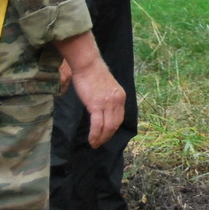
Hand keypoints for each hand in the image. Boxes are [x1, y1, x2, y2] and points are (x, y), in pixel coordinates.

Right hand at [52, 33, 124, 147]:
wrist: (88, 65)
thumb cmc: (93, 74)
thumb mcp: (106, 88)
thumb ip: (107, 99)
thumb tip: (101, 110)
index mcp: (120, 96)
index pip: (119, 117)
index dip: (113, 128)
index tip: (106, 135)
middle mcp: (117, 100)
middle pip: (115, 124)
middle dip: (107, 136)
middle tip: (100, 143)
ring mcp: (108, 103)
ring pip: (107, 126)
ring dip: (101, 138)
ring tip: (94, 144)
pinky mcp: (96, 104)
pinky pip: (97, 124)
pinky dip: (95, 134)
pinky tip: (91, 139)